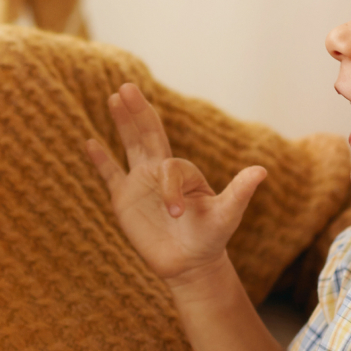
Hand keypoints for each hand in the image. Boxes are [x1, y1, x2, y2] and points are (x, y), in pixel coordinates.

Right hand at [84, 83, 264, 288]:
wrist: (189, 264)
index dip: (170, 189)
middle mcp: (159, 171)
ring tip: (114, 97)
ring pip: (129, 145)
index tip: (175, 214)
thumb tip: (262, 171)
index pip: (169, 168)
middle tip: (127, 87)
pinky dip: (100, 160)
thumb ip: (239, 192)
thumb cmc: (210, 238)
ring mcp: (140, 183)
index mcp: (182, 172)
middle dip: (137, 111)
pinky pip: (110, 174)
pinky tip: (89, 142)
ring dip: (122, 122)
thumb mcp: (226, 215)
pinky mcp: (123, 199)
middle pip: (147, 134)